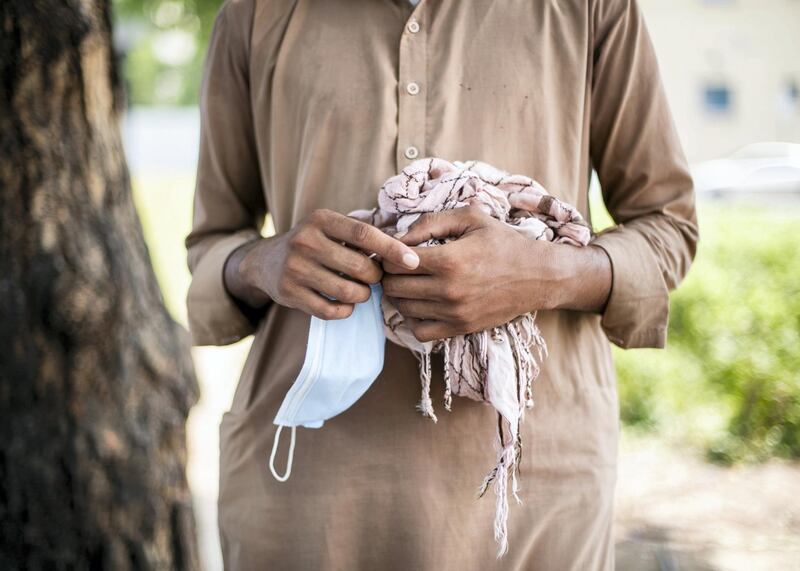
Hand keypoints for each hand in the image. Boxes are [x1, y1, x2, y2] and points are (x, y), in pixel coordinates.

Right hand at [225, 209, 419, 319]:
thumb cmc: (315, 243)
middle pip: (360, 267)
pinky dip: (346, 311)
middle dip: (376, 278)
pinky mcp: (289, 293)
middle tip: (374, 278)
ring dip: (363, 296)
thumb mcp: (332, 227)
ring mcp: (295, 268)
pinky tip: (345, 304)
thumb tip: (406, 249)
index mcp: (321, 219)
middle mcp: (305, 241)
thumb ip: (364, 234)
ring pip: (348, 292)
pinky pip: (331, 311)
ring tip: (359, 290)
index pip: (365, 234)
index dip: (392, 249)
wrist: (266, 262)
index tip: (413, 261)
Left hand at [381, 205, 610, 341]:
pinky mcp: (461, 328)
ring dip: (399, 295)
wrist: (539, 276)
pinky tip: (421, 304)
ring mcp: (454, 313)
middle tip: (399, 266)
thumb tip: (399, 236)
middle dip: (390, 274)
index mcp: (449, 260)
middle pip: (394, 286)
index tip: (396, 250)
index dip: (389, 254)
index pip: (396, 262)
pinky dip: (413, 319)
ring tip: (409, 282)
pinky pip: (420, 332)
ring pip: (403, 308)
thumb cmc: (504, 242)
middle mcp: (448, 290)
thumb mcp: (471, 218)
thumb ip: (431, 222)